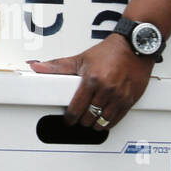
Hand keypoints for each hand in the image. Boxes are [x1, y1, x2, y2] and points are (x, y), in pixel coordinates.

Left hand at [29, 35, 153, 130]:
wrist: (133, 47)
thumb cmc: (108, 52)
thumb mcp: (81, 58)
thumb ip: (58, 66)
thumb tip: (37, 66)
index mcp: (92, 79)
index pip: (76, 107)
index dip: (70, 117)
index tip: (67, 120)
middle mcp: (107, 89)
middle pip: (89, 116)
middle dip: (81, 121)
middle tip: (77, 119)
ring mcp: (119, 95)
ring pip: (103, 121)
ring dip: (94, 124)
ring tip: (89, 121)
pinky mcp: (130, 100)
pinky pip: (117, 119)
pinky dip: (108, 123)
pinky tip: (103, 121)